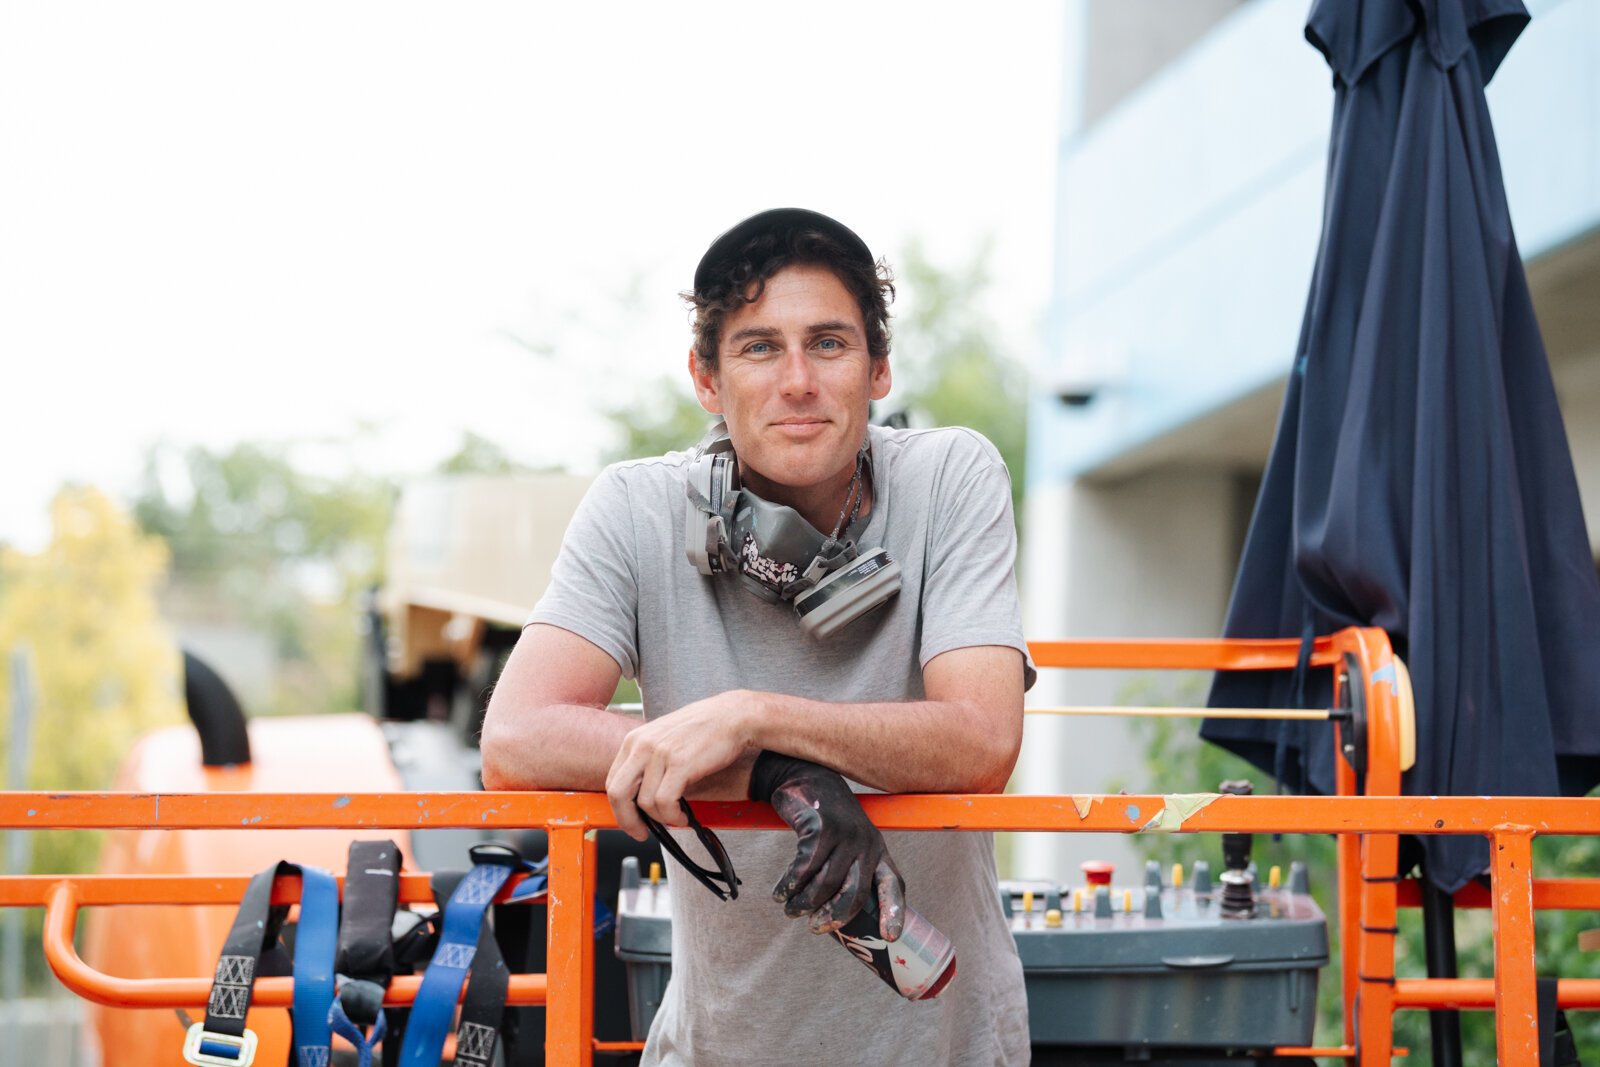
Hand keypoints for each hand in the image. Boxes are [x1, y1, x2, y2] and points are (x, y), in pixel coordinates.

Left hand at [605, 690, 758, 839]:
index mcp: (635, 739)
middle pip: (618, 793)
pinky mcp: (679, 764)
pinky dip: (672, 816)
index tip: (631, 820)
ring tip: (675, 818)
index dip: (619, 808)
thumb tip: (641, 796)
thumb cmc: (702, 728)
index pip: (612, 781)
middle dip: (628, 820)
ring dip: (661, 818)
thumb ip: (648, 761)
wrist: (731, 716)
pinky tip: (682, 816)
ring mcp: (660, 754)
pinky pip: (665, 802)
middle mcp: (642, 745)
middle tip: (641, 832)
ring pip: (644, 802)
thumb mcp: (663, 738)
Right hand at [749, 752, 905, 939]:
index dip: (893, 912)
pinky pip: (804, 869)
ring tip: (791, 909)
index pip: (893, 884)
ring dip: (804, 903)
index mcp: (878, 850)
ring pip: (825, 884)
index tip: (889, 938)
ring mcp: (845, 835)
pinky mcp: (821, 828)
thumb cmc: (826, 821)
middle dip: (833, 917)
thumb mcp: (848, 843)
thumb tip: (834, 917)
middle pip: (855, 893)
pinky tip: (781, 892)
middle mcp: (866, 843)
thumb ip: (848, 871)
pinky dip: (789, 885)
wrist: (808, 779)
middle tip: (815, 927)